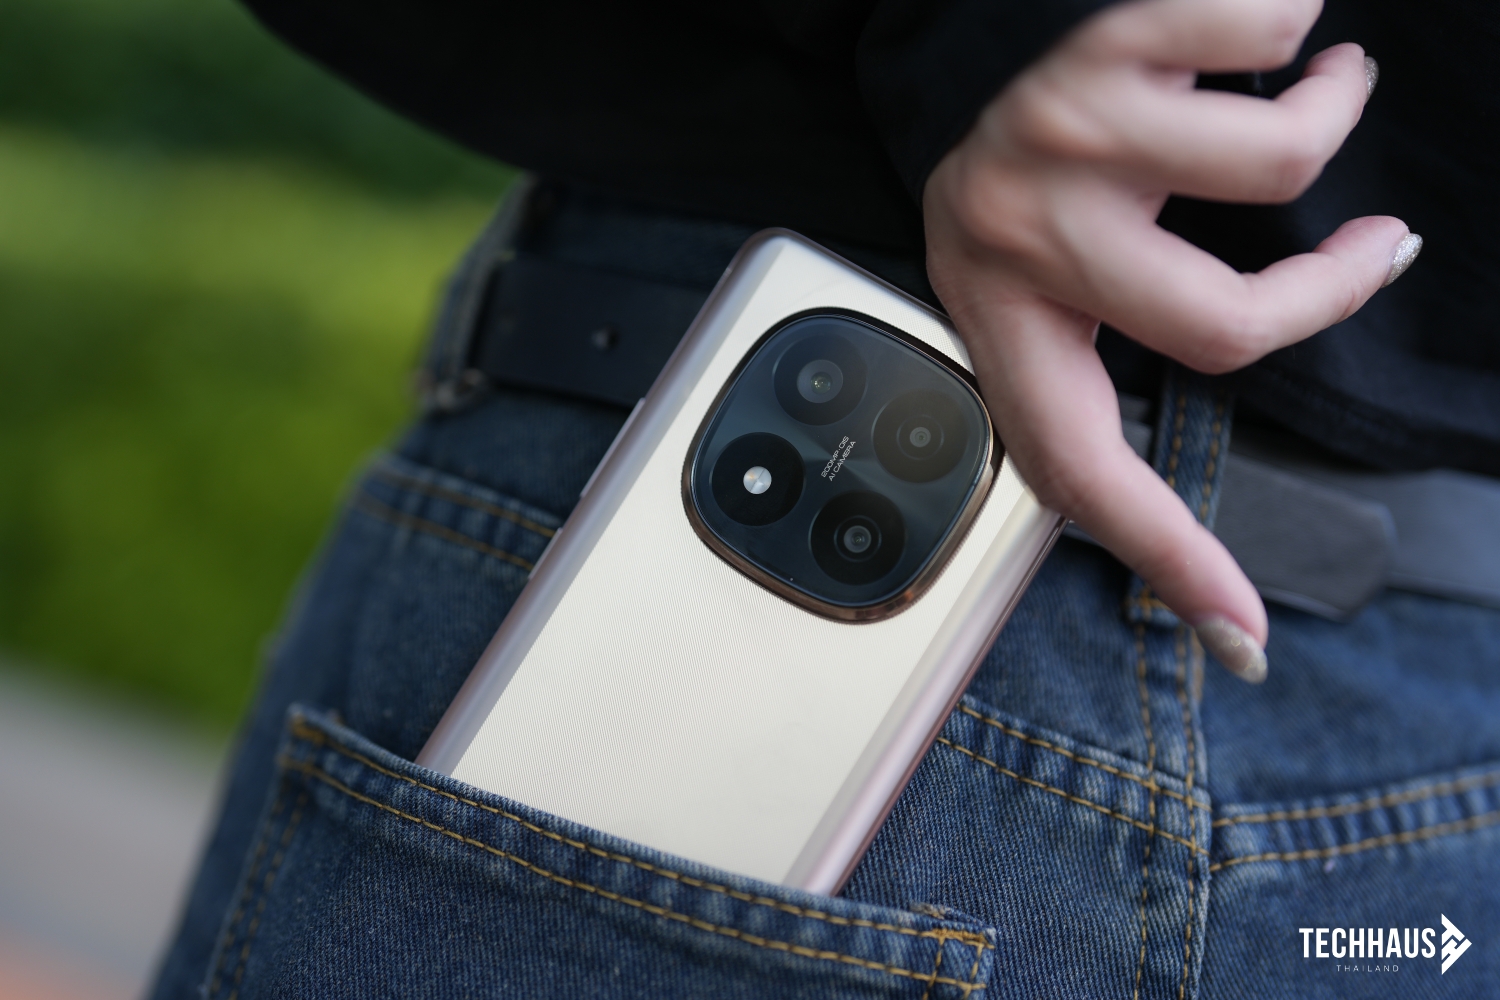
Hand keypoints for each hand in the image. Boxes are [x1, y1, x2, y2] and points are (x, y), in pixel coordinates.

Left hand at [923, 0, 1417, 680]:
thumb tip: (1224, 562)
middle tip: (1378, 246)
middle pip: (1223, 323)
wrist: (962, 58)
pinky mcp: (1095, 43)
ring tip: (1329, 87)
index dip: (1165, 557)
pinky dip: (1296, 26)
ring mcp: (1053, 137)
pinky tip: (1275, 34)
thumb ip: (1107, 379)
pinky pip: (1262, 30)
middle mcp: (1018, 240)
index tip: (1244, 637)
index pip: (1081, 467)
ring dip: (1334, 113)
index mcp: (1006, 328)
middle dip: (1333, 286)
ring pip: (1273, 161)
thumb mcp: (1040, 297)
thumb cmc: (1028, 193)